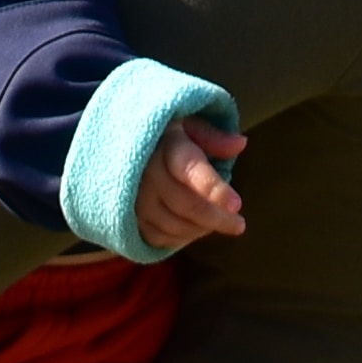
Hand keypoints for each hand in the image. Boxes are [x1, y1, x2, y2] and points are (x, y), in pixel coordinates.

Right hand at [133, 120, 248, 251]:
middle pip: (186, 205)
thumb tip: (240, 144)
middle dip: (217, 218)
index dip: (214, 189)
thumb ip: (212, 136)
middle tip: (239, 225)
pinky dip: (179, 238)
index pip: (190, 169)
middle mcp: (145, 173)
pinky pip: (157, 237)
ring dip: (200, 229)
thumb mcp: (187, 124)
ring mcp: (134, 198)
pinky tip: (193, 228)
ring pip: (172, 225)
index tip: (237, 205)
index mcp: (165, 145)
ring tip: (217, 222)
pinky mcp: (127, 217)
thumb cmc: (163, 135)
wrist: (122, 148)